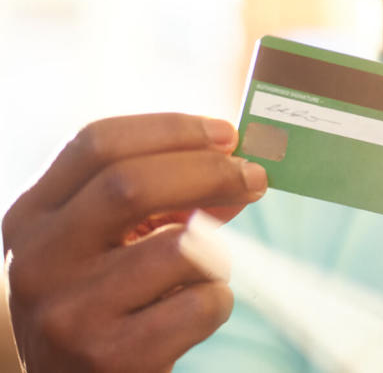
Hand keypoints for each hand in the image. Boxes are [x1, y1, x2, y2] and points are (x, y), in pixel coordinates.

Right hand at [2, 114, 266, 371]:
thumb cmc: (103, 301)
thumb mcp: (105, 244)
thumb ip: (157, 200)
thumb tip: (236, 165)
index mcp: (30, 217)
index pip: (97, 143)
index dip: (172, 129)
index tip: (226, 133)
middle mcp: (37, 261)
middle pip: (131, 185)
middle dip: (211, 171)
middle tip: (255, 176)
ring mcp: (68, 312)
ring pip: (179, 248)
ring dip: (217, 251)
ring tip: (208, 269)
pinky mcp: (109, 356)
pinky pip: (200, 304)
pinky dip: (217, 299)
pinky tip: (195, 312)